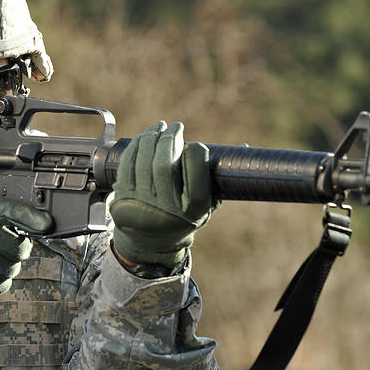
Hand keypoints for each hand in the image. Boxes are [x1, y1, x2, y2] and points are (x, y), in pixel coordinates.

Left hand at [110, 121, 215, 273]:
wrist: (151, 242)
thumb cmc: (184, 216)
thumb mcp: (207, 205)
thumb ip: (221, 178)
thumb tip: (245, 148)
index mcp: (193, 210)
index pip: (196, 171)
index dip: (196, 152)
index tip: (195, 144)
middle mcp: (167, 210)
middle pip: (165, 164)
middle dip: (170, 139)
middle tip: (175, 127)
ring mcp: (142, 205)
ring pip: (144, 162)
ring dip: (151, 138)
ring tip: (159, 128)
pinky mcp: (123, 199)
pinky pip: (127, 166)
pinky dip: (135, 148)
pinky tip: (143, 139)